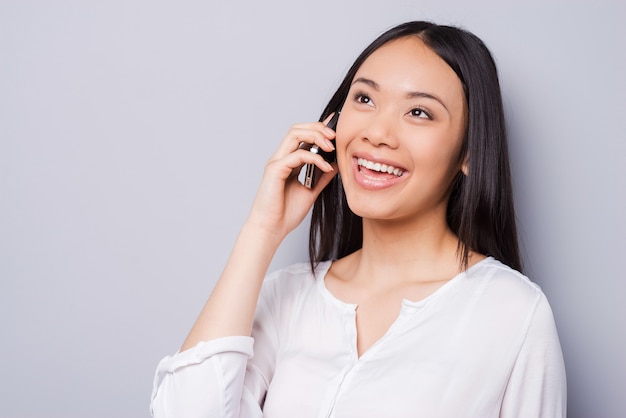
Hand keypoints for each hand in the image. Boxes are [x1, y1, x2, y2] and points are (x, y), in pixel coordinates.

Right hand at [247, 115, 337, 238]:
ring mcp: (276, 162)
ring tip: (331, 147)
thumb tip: (335, 165)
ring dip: (315, 136)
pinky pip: (296, 155)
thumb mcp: (310, 192)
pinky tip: (326, 167)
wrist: (271, 229)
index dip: (318, 127)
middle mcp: (280, 159)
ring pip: (294, 135)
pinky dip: (314, 158)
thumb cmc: (285, 213)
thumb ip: (321, 178)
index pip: (302, 136)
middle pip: (297, 129)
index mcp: (288, 162)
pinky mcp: (275, 170)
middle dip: (318, 128)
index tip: (335, 123)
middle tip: (335, 136)